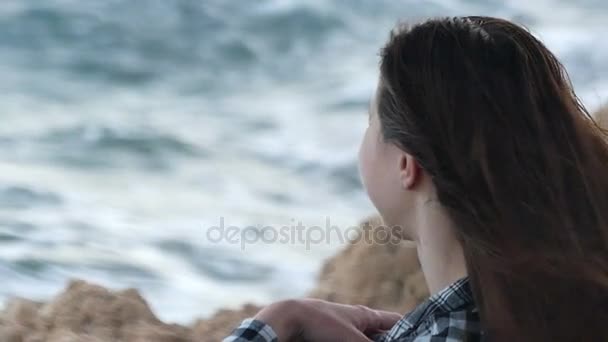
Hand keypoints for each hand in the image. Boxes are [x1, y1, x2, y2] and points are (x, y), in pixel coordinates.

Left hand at [254, 299, 400, 340]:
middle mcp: (356, 323)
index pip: (395, 321)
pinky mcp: (331, 340)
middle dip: (391, 341)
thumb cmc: (320, 323)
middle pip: (381, 336)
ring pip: (366, 340)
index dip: (410, 329)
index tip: (423, 336)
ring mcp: (343, 332)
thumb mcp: (352, 339)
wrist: (287, 320)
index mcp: (365, 315)